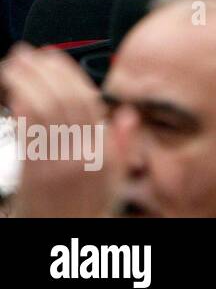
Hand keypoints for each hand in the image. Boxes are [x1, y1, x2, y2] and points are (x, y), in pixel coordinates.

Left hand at [0, 45, 119, 216]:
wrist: (67, 235)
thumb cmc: (89, 208)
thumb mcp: (117, 175)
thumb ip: (123, 142)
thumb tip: (128, 114)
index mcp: (103, 150)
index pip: (87, 101)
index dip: (67, 73)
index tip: (52, 58)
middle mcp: (81, 153)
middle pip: (63, 100)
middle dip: (42, 71)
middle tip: (26, 53)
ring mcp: (57, 162)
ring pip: (44, 111)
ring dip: (26, 82)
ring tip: (14, 65)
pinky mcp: (35, 173)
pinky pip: (30, 134)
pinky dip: (22, 109)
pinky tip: (14, 94)